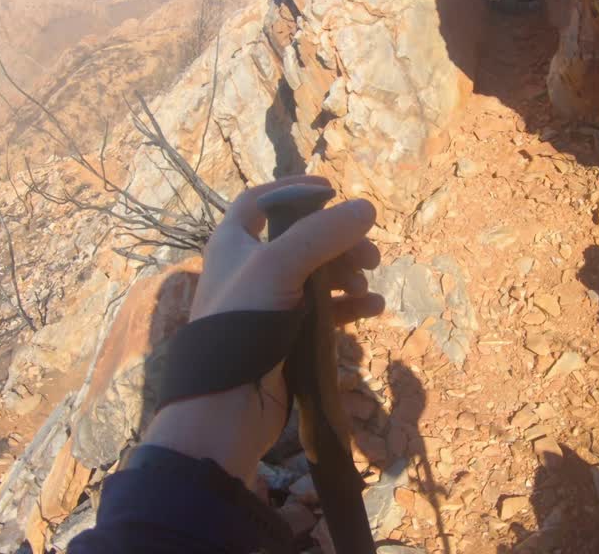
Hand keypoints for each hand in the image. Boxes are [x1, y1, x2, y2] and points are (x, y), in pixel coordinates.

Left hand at [144, 176, 383, 485]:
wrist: (226, 407)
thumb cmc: (241, 325)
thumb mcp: (279, 266)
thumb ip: (323, 234)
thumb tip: (367, 208)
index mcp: (233, 244)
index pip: (261, 201)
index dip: (294, 190)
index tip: (333, 190)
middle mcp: (249, 270)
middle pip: (302, 239)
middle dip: (339, 242)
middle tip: (370, 255)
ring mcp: (269, 305)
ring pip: (317, 277)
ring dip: (348, 275)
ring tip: (369, 287)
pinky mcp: (287, 337)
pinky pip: (324, 312)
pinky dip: (349, 307)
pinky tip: (372, 310)